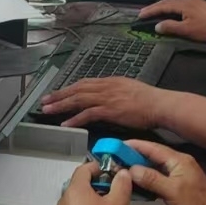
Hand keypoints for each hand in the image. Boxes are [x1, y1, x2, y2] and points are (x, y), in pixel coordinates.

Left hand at [41, 76, 166, 129]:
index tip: (58, 92)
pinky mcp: (110, 110)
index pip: (85, 83)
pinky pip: (88, 113)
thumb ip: (115, 92)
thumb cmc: (150, 100)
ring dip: (61, 105)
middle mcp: (106, 86)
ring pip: (78, 99)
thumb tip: (107, 97)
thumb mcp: (129, 89)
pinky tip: (66, 123)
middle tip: (45, 100)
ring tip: (48, 110)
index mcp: (110, 81)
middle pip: (77, 89)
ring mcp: (107, 98)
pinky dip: (75, 118)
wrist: (160, 104)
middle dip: (59, 94)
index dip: (69, 88)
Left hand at [58, 161, 132, 204]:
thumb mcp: (119, 202)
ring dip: (91, 194)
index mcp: (75, 188)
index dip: (98, 167)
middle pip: (80, 182)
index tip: (110, 171)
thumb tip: (123, 174)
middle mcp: (65, 198)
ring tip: (107, 201)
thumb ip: (122, 183)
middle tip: (112, 186)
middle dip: (96, 181)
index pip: (84, 168)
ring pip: (77, 195)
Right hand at [123, 140, 205, 204]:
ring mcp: (173, 177)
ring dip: (136, 169)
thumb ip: (152, 179)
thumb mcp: (173, 191)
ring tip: (119, 169)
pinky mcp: (171, 188)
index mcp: (178, 161)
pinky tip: (132, 184)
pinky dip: (142, 181)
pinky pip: (153, 180)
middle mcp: (175, 166)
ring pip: (150, 169)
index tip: (118, 146)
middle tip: (114, 158)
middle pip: (149, 157)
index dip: (134, 146)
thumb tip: (134, 170)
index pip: (152, 148)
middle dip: (132, 156)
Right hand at [140, 0, 205, 42]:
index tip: (141, 15)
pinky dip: (172, 8)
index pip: (162, 6)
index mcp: (183, 5)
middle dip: (154, 7)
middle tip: (144, 13)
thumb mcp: (187, 30)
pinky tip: (172, 14)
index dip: (150, 11)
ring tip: (155, 12)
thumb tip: (158, 26)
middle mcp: (188, 1)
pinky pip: (180, 5)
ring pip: (174, 2)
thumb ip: (171, 27)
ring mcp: (194, 3)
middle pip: (167, 2)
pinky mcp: (199, 6)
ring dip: (163, 7)